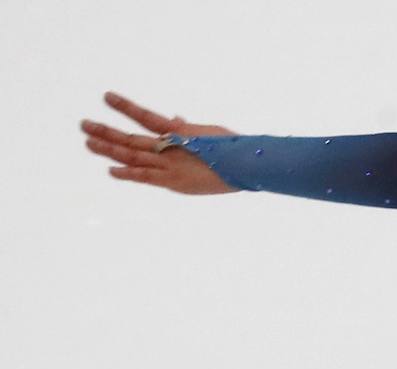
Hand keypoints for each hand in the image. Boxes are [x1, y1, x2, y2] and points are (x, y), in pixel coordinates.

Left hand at [81, 92, 239, 194]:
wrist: (247, 164)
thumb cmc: (234, 148)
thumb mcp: (209, 132)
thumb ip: (187, 127)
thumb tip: (175, 118)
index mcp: (179, 131)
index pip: (145, 115)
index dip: (126, 105)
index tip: (107, 96)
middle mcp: (170, 145)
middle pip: (131, 136)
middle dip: (106, 130)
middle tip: (84, 124)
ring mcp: (170, 162)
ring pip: (133, 154)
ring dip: (109, 148)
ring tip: (88, 141)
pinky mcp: (174, 180)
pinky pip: (146, 176)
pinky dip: (127, 173)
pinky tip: (110, 170)